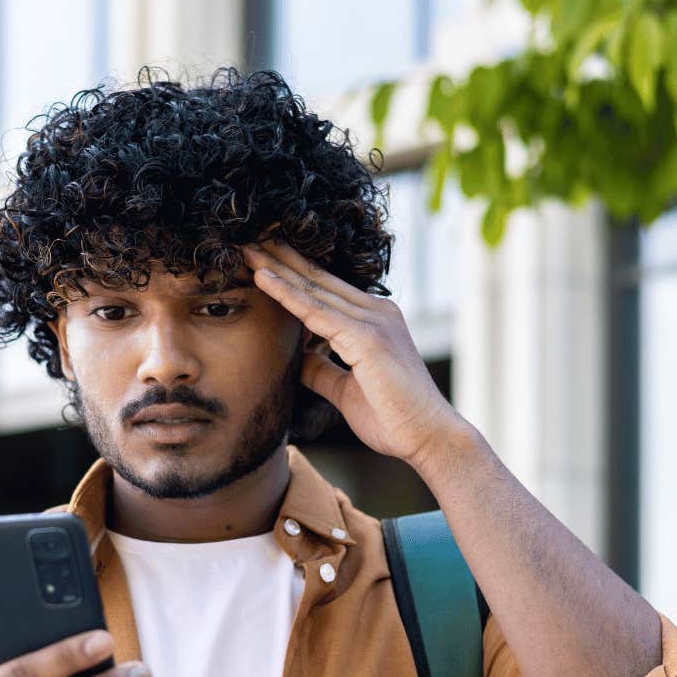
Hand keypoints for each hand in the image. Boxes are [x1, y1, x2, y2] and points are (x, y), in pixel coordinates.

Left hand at [242, 239, 464, 466]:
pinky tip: (263, 278)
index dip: (294, 274)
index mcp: (376, 321)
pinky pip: (316, 311)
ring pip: (314, 288)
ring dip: (277, 267)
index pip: (327, 290)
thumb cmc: (394, 418)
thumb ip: (324, 369)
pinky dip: (287, 293)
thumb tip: (299, 358)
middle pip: (319, 279)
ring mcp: (373, 321)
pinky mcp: (366, 337)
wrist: (429, 437)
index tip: (263, 260)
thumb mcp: (347, 389)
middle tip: (248, 239)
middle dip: (282, 259)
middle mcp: (377, 312)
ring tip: (247, 248)